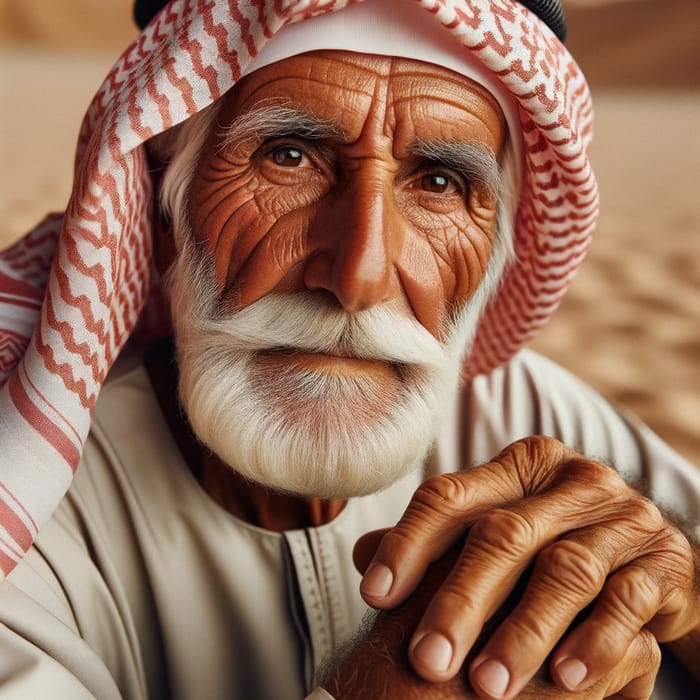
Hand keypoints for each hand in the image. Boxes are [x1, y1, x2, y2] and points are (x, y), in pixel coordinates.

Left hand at [354, 436, 699, 697]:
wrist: (649, 551)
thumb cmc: (553, 541)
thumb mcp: (497, 527)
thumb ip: (437, 541)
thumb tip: (363, 558)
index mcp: (519, 466)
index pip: (450, 496)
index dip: (408, 543)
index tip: (375, 596)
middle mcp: (569, 480)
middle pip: (503, 534)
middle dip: (460, 600)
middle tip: (427, 660)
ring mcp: (621, 515)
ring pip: (564, 570)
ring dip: (523, 631)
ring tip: (488, 686)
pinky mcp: (663, 558)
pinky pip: (626, 599)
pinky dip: (595, 642)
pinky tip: (567, 681)